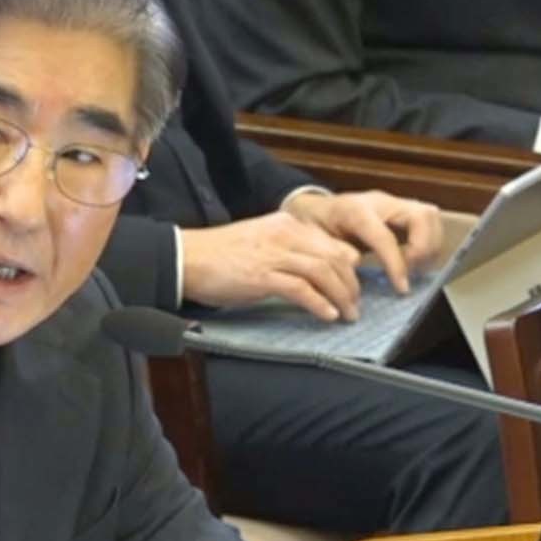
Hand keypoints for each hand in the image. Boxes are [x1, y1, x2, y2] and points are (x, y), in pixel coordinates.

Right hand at [179, 213, 361, 320]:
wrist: (186, 257)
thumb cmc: (219, 255)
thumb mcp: (261, 243)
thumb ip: (290, 250)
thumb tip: (318, 268)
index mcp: (286, 224)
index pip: (333, 243)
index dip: (350, 267)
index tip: (354, 285)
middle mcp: (285, 235)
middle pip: (335, 258)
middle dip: (351, 285)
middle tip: (355, 305)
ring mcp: (274, 255)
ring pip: (324, 273)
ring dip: (341, 297)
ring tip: (347, 315)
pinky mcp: (262, 276)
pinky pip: (302, 290)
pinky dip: (319, 304)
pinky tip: (327, 316)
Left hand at [281, 190, 442, 293]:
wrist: (312, 208)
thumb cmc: (313, 227)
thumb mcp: (315, 243)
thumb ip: (334, 257)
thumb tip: (353, 275)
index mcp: (354, 211)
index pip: (385, 237)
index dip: (397, 264)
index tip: (402, 288)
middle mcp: (380, 202)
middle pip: (422, 216)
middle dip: (424, 248)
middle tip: (411, 272)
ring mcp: (394, 202)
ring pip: (430, 216)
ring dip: (430, 245)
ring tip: (414, 268)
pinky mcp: (402, 208)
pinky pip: (429, 221)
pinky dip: (429, 242)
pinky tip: (415, 261)